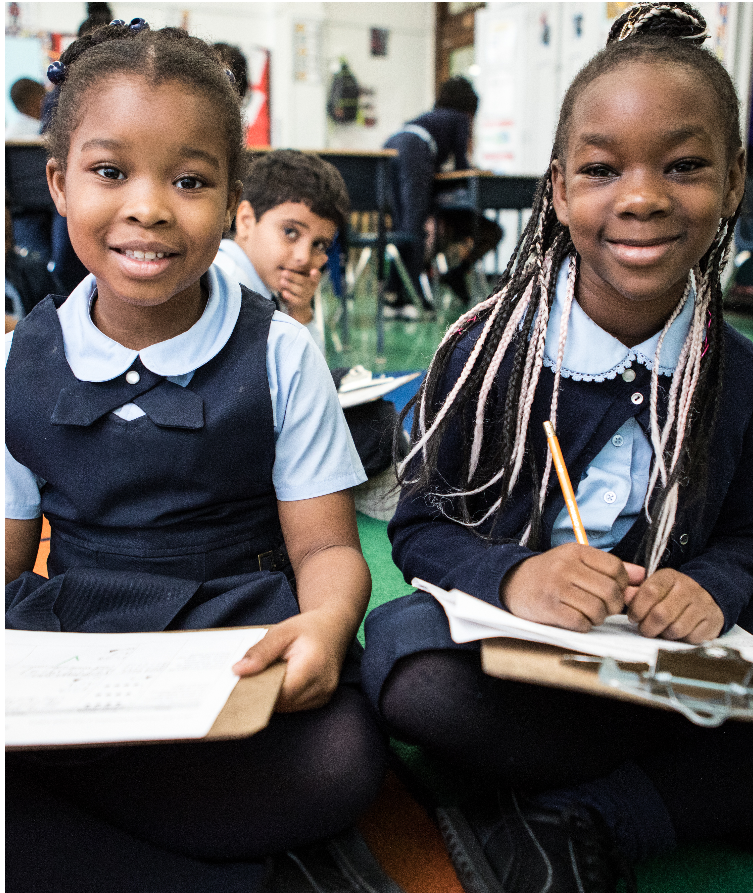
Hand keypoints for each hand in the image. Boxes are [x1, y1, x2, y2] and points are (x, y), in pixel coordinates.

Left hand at [232, 607, 343, 711]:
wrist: (335, 628)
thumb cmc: (309, 627)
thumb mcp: (282, 632)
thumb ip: (260, 652)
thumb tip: (238, 671)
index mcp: (312, 666)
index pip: (279, 692)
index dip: (258, 691)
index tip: (240, 685)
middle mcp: (322, 685)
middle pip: (282, 702)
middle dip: (263, 694)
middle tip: (248, 680)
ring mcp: (324, 695)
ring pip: (288, 707)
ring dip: (273, 696)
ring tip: (264, 678)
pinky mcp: (323, 699)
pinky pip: (296, 705)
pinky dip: (284, 697)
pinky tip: (278, 682)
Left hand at [278, 267, 321, 325]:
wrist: (298, 304)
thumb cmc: (298, 284)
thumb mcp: (301, 275)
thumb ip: (299, 267)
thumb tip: (290, 252)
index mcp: (313, 279)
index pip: (316, 276)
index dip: (315, 274)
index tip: (313, 271)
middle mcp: (311, 287)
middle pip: (303, 281)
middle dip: (293, 277)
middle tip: (284, 272)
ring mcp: (306, 296)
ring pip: (299, 290)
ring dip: (290, 285)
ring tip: (282, 281)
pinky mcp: (300, 303)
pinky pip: (295, 300)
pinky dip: (289, 296)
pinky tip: (284, 293)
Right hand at [500, 544, 644, 631]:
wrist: (513, 582)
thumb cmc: (550, 573)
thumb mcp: (577, 562)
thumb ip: (610, 567)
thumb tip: (642, 575)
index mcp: (576, 551)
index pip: (616, 568)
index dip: (622, 585)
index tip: (614, 591)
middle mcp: (566, 566)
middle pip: (610, 591)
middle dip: (613, 605)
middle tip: (605, 608)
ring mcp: (556, 587)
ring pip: (597, 609)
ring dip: (599, 617)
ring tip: (590, 614)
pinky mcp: (549, 607)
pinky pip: (580, 622)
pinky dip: (584, 625)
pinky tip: (578, 620)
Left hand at [625, 568, 723, 642]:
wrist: (709, 594)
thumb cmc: (675, 594)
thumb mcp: (656, 586)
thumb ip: (638, 592)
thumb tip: (625, 597)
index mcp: (670, 577)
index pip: (649, 592)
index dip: (637, 608)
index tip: (633, 616)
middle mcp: (688, 588)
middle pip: (661, 614)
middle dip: (648, 627)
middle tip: (645, 629)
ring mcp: (702, 604)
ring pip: (676, 629)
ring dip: (664, 634)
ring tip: (662, 630)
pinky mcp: (712, 621)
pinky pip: (692, 638)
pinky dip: (682, 640)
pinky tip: (679, 632)